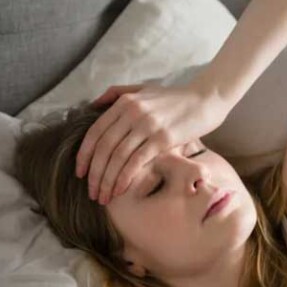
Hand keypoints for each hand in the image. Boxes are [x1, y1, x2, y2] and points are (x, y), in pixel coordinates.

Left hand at [75, 82, 228, 204]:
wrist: (206, 99)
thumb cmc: (176, 98)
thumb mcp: (144, 89)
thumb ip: (118, 93)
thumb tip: (93, 104)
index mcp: (124, 102)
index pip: (95, 132)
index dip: (84, 155)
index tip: (81, 173)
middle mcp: (132, 112)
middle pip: (104, 148)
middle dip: (95, 174)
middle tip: (92, 192)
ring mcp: (147, 125)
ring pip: (118, 157)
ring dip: (108, 181)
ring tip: (104, 197)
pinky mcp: (163, 138)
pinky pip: (137, 161)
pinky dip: (125, 178)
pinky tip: (121, 190)